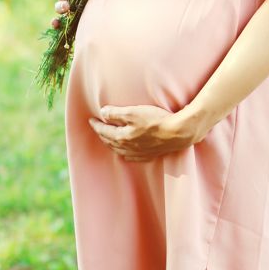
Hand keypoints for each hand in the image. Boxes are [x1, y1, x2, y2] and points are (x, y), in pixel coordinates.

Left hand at [88, 105, 203, 161]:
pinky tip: (125, 153)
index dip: (96, 125)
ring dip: (111, 144)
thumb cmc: (156, 120)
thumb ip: (116, 113)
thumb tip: (102, 113)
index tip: (91, 119)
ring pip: (119, 150)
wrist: (177, 133)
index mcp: (122, 137)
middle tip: (97, 127)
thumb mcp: (133, 112)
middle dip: (102, 134)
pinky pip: (132, 157)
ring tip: (108, 139)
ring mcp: (139, 153)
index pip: (104, 131)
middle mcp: (128, 147)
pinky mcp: (150, 155)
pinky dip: (125, 154)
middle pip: (110, 142)